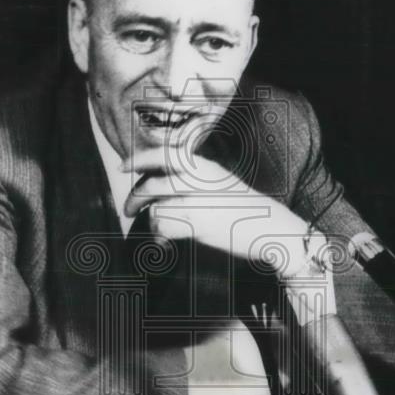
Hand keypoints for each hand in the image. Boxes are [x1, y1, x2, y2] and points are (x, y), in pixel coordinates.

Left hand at [122, 147, 315, 280]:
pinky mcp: (197, 224)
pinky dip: (160, 235)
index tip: (122, 166)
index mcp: (204, 166)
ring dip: (150, 219)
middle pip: (151, 183)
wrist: (272, 227)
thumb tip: (161, 184)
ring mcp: (197, 202)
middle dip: (134, 197)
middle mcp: (198, 180)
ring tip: (154, 226)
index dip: (138, 159)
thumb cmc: (245, 209)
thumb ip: (194, 180)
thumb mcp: (220, 183)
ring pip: (155, 207)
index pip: (163, 154)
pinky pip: (165, 227)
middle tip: (129, 209)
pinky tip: (165, 240)